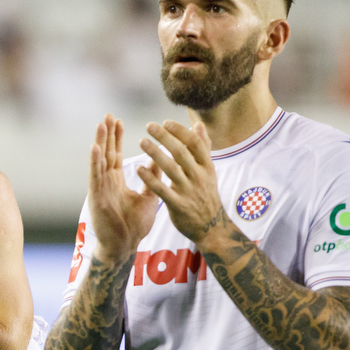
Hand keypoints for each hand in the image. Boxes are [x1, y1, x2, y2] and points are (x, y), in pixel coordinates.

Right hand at [86, 115, 155, 262]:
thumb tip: (159, 160)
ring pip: (99, 161)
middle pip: (106, 153)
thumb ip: (152, 178)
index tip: (118, 121)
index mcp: (116, 181)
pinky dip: (95, 162)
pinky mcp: (96, 198)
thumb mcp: (147, 196)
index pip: (115, 154)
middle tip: (108, 115)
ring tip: (101, 124)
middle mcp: (106, 182)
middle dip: (107, 134)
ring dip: (99, 142)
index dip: (116, 138)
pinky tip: (95, 148)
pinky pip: (95, 177)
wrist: (124, 247)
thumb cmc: (133, 226)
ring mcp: (100, 189)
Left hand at [137, 120, 227, 243]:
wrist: (211, 227)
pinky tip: (138, 168)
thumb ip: (203, 147)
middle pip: (181, 152)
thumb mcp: (209, 171)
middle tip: (149, 126)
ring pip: (170, 168)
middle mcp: (199, 177)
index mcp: (207, 166)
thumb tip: (198, 124)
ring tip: (142, 141)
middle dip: (164, 137)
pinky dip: (149, 178)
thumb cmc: (206, 195)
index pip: (194, 143)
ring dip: (154, 153)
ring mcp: (188, 191)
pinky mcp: (178, 205)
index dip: (180, 131)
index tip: (165, 122)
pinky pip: (161, 190)